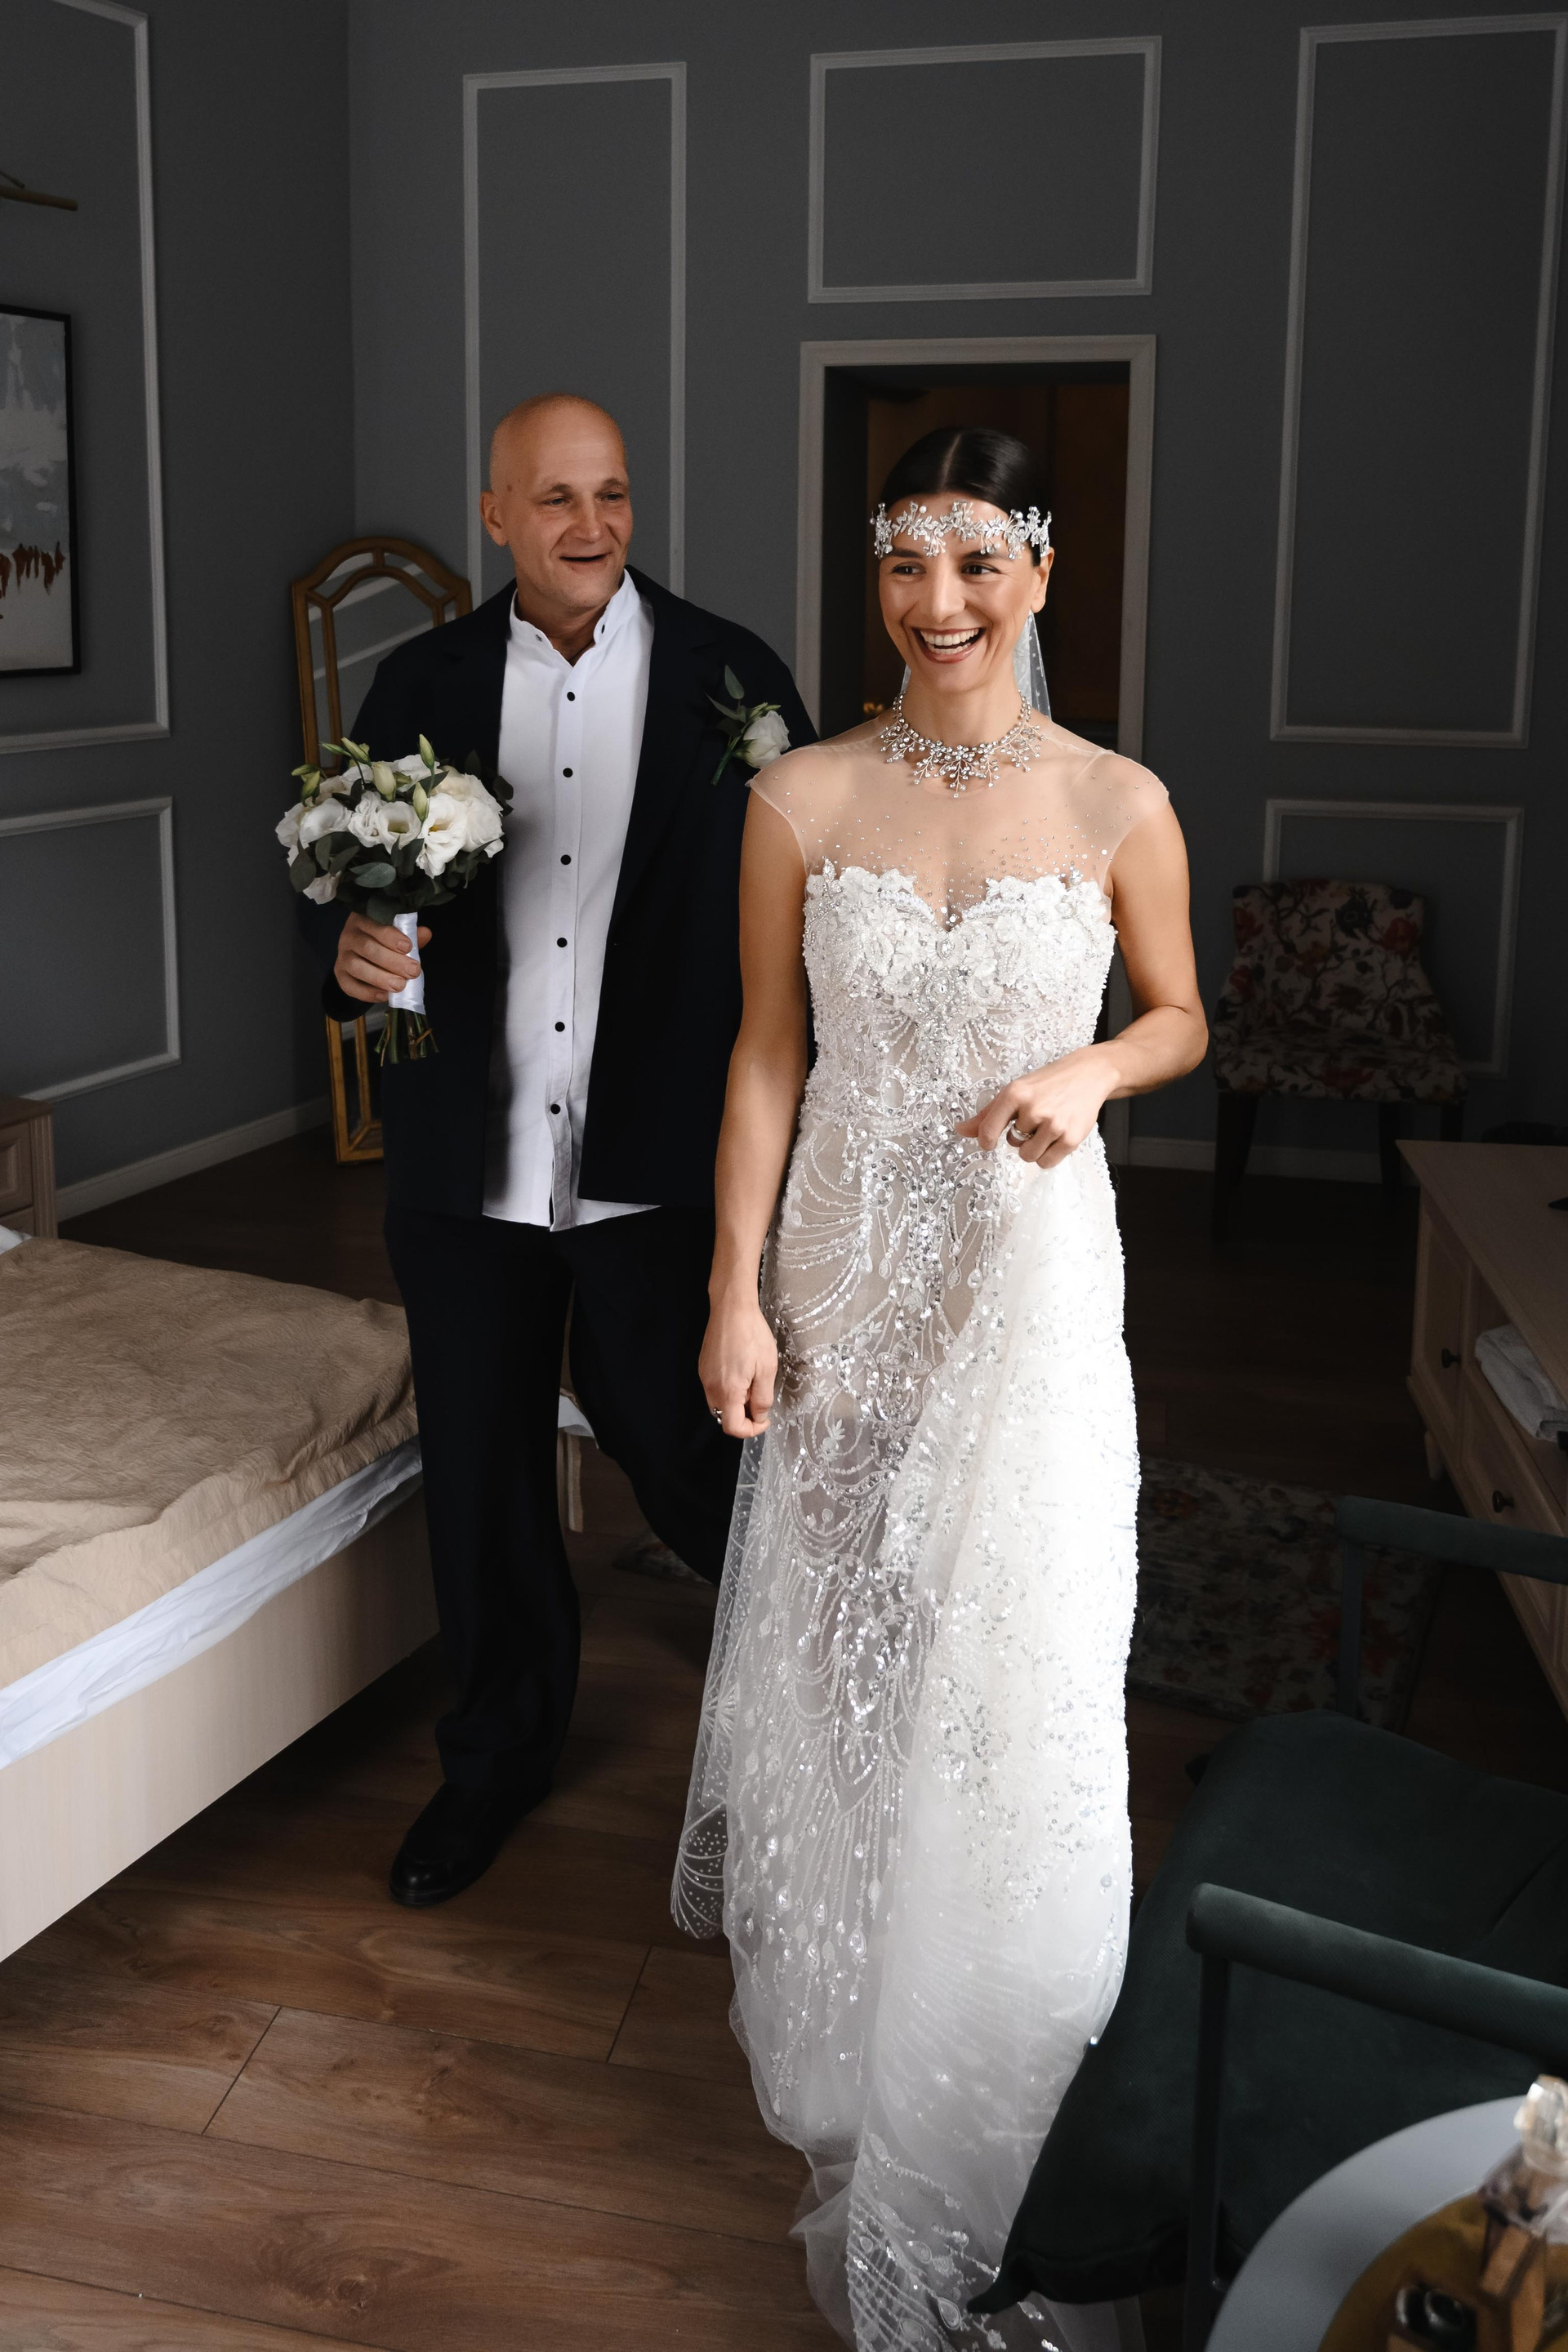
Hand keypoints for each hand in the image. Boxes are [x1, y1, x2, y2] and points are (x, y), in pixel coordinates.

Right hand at [334, 911, 431, 1004]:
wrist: (360, 956)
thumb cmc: (381, 942)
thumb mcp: (396, 936)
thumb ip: (411, 936)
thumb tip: (426, 933)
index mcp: (363, 922)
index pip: (376, 927)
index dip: (391, 937)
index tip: (408, 947)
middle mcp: (349, 938)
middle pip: (367, 948)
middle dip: (392, 961)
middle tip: (412, 971)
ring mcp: (342, 957)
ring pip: (357, 967)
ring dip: (380, 978)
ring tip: (400, 986)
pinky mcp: (340, 976)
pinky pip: (350, 986)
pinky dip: (368, 993)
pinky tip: (385, 996)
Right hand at [701, 1289, 777, 1438]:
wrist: (731, 1307)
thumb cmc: (751, 1334)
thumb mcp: (766, 1368)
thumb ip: (763, 1398)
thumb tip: (759, 1416)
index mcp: (728, 1391)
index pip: (732, 1428)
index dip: (751, 1430)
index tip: (764, 1419)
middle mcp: (711, 1387)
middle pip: (724, 1417)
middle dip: (744, 1414)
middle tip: (760, 1396)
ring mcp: (704, 1377)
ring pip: (719, 1403)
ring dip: (736, 1401)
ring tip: (751, 1379)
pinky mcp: (703, 1367)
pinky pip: (714, 1388)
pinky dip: (728, 1389)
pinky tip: (740, 1370)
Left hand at [956, 1046, 1115, 1169]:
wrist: (1089, 1074)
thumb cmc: (1048, 1083)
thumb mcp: (1016, 1091)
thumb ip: (988, 1114)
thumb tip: (960, 1130)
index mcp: (1015, 1094)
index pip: (988, 1130)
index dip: (986, 1140)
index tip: (990, 1142)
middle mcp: (1033, 1108)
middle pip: (1011, 1144)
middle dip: (1021, 1136)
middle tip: (1037, 1118)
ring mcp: (1053, 1124)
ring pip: (1028, 1156)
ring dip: (1034, 1147)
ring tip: (1046, 1128)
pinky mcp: (1071, 1138)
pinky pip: (1047, 1163)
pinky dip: (1048, 1155)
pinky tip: (1056, 1137)